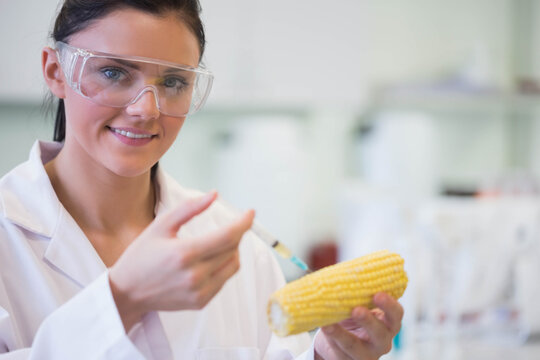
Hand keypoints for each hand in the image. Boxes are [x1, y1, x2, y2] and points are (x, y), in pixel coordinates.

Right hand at [109, 191, 254, 330]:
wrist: (126, 292)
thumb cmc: (141, 256)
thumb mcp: (160, 225)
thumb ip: (189, 209)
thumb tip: (214, 194)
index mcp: (184, 253)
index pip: (228, 236)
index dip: (244, 222)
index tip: (251, 212)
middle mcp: (195, 275)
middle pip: (233, 248)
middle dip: (237, 232)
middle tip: (231, 224)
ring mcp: (199, 291)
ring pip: (233, 265)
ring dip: (233, 249)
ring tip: (220, 242)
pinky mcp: (201, 302)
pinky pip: (224, 279)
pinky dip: (225, 266)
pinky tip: (211, 259)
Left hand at [314, 293, 402, 359]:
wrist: (335, 338)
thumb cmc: (351, 315)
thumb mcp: (357, 302)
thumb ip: (356, 289)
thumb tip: (342, 269)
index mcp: (387, 321)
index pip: (396, 314)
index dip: (390, 305)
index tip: (378, 294)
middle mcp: (382, 340)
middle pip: (381, 333)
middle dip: (369, 321)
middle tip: (357, 309)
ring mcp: (366, 354)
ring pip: (357, 347)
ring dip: (343, 335)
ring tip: (330, 322)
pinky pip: (340, 351)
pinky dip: (331, 338)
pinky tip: (324, 327)